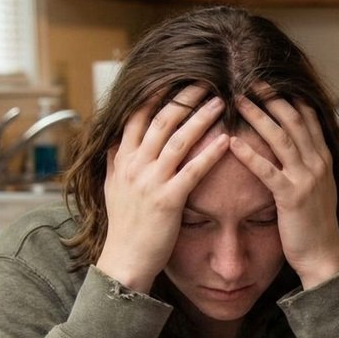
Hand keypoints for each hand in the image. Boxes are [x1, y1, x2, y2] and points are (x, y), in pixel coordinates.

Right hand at [95, 85, 228, 292]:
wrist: (125, 261)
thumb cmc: (123, 227)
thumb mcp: (112, 189)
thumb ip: (114, 163)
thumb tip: (113, 143)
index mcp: (122, 160)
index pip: (137, 116)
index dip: (156, 95)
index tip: (172, 77)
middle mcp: (134, 165)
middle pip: (161, 120)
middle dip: (184, 98)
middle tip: (205, 80)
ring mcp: (151, 181)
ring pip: (178, 139)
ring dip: (201, 117)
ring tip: (221, 102)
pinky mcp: (169, 200)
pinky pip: (192, 170)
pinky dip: (210, 153)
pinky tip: (226, 140)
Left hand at [228, 91, 338, 287]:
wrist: (324, 257)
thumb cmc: (315, 226)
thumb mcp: (318, 189)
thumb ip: (309, 166)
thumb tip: (295, 149)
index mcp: (324, 159)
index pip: (308, 117)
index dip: (288, 97)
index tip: (269, 80)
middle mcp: (318, 164)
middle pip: (294, 120)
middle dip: (271, 97)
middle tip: (249, 80)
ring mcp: (307, 179)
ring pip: (281, 138)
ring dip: (257, 116)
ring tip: (237, 100)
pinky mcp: (292, 197)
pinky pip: (268, 170)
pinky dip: (249, 155)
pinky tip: (232, 143)